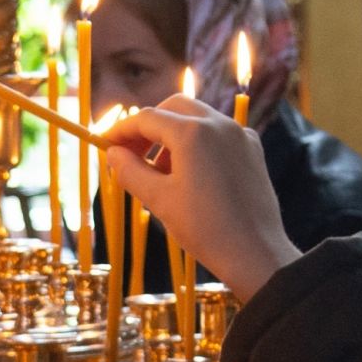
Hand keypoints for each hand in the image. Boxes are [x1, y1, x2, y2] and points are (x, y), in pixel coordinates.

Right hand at [106, 98, 301, 303]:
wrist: (255, 253)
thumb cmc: (204, 228)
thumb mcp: (158, 200)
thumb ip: (130, 171)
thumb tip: (112, 153)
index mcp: (193, 132)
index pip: (147, 118)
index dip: (122, 130)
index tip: (106, 145)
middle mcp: (219, 124)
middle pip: (174, 108)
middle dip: (149, 126)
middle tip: (132, 153)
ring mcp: (240, 135)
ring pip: (198, 118)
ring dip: (173, 135)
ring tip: (160, 171)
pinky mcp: (253, 150)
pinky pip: (218, 134)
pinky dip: (198, 143)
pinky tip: (191, 174)